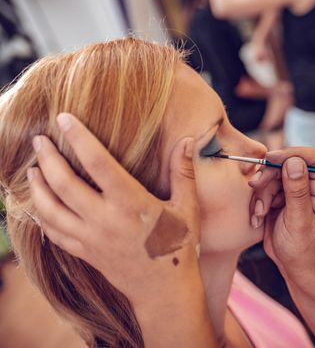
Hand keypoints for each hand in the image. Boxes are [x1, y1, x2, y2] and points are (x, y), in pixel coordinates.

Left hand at [28, 113, 200, 304]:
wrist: (165, 290)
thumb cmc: (179, 246)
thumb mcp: (187, 208)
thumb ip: (183, 172)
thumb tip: (188, 139)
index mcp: (130, 204)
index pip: (98, 164)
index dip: (79, 138)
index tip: (64, 118)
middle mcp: (105, 220)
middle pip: (64, 184)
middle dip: (48, 158)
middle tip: (39, 140)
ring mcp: (91, 238)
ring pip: (51, 210)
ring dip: (38, 188)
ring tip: (33, 170)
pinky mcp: (85, 252)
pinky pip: (54, 233)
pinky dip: (42, 217)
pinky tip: (40, 205)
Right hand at [249, 148, 314, 274]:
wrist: (294, 265)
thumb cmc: (302, 249)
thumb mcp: (299, 221)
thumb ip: (297, 192)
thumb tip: (295, 162)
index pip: (314, 158)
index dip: (293, 153)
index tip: (271, 158)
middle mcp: (312, 186)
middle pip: (288, 164)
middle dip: (269, 175)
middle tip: (255, 186)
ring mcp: (296, 190)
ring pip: (273, 175)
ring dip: (261, 192)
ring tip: (259, 213)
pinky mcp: (282, 196)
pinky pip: (266, 187)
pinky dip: (258, 200)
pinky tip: (258, 217)